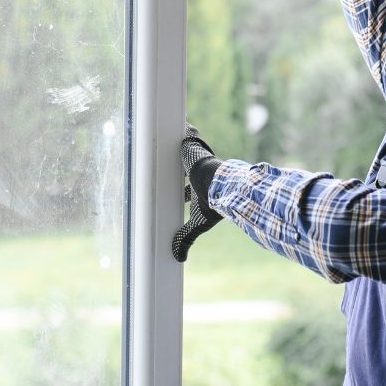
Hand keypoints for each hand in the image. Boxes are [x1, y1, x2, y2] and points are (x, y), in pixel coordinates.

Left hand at [172, 124, 222, 261]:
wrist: (221, 183)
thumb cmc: (213, 202)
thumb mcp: (198, 222)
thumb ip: (186, 237)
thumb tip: (179, 259)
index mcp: (200, 187)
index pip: (188, 187)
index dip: (183, 189)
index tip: (179, 191)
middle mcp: (200, 171)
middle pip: (186, 167)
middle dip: (178, 168)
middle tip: (165, 167)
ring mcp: (197, 158)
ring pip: (187, 150)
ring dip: (181, 147)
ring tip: (165, 141)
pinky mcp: (192, 146)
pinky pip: (189, 134)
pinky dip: (186, 130)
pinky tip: (179, 126)